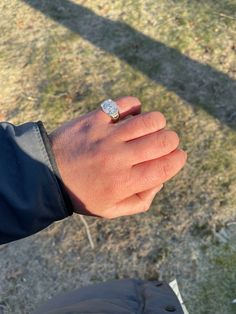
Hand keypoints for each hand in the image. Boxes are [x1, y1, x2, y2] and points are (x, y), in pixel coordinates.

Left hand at [49, 96, 186, 217]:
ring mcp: (107, 136)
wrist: (45, 173)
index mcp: (125, 182)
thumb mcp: (111, 210)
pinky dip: (134, 106)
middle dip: (171, 141)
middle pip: (164, 141)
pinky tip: (131, 116)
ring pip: (151, 119)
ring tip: (149, 128)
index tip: (177, 156)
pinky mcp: (95, 119)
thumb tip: (160, 180)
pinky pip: (125, 104)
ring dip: (158, 123)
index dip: (179, 159)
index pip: (166, 166)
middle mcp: (119, 158)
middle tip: (163, 143)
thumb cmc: (81, 193)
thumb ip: (141, 200)